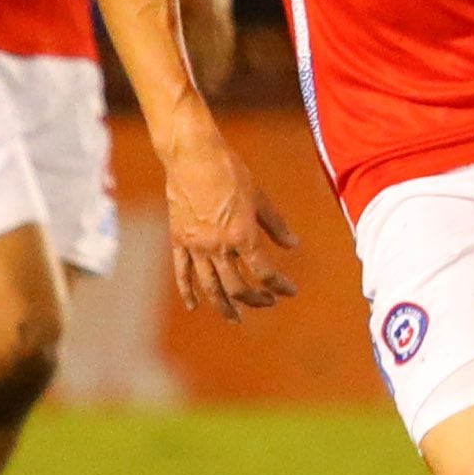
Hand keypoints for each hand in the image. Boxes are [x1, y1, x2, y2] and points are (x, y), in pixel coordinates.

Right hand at [161, 132, 298, 319]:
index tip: (289, 291)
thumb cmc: (230, 171)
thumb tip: (293, 245)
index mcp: (242, 236)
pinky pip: (182, 273)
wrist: (192, 157)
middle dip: (255, 299)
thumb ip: (276, 225)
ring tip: (235, 317)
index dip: (279, 286)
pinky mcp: (179, 240)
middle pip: (238, 286)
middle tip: (267, 303)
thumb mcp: (260, 197)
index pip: (264, 273)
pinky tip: (195, 306)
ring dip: (224, 306)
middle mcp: (218, 247)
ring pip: (210, 286)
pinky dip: (188, 291)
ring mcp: (196, 246)